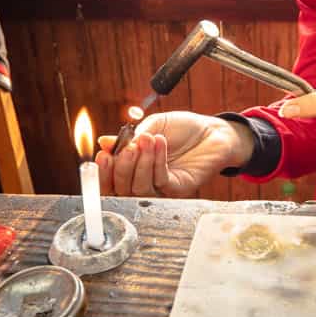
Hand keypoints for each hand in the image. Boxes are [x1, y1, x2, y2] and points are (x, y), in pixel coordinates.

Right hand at [95, 111, 253, 197]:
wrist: (213, 130)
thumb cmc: (182, 129)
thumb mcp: (152, 127)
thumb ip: (129, 138)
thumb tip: (104, 142)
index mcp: (134, 169)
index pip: (111, 180)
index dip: (103, 172)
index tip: (102, 155)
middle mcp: (145, 182)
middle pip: (122, 189)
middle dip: (120, 168)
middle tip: (127, 148)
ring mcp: (162, 188)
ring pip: (140, 188)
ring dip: (140, 163)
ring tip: (147, 140)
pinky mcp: (179, 188)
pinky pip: (161, 181)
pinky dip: (157, 162)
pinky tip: (159, 143)